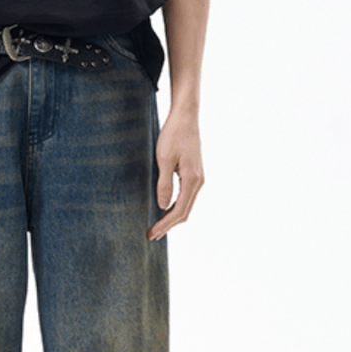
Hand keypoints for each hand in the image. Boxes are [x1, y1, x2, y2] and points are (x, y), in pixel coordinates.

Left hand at [148, 108, 204, 239]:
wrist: (185, 116)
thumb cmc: (174, 134)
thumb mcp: (164, 159)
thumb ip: (164, 184)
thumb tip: (162, 206)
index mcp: (192, 180)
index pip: (179, 211)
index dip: (166, 224)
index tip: (152, 233)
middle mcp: (198, 181)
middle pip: (184, 211)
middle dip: (168, 225)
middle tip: (152, 235)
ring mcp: (197, 177)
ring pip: (186, 204)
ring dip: (172, 217)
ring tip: (157, 226)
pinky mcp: (193, 172)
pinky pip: (186, 196)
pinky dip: (175, 206)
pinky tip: (164, 208)